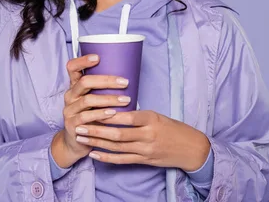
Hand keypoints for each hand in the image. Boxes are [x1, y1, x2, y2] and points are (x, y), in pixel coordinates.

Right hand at [51, 54, 130, 167]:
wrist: (75, 142)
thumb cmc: (91, 117)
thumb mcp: (94, 101)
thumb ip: (104, 90)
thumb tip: (129, 78)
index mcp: (75, 86)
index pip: (72, 67)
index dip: (82, 60)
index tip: (98, 57)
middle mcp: (70, 96)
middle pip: (84, 82)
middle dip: (106, 80)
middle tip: (125, 82)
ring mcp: (69, 110)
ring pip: (87, 100)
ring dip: (108, 99)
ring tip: (125, 100)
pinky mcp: (71, 125)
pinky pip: (86, 117)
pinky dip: (101, 114)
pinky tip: (112, 113)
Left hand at [74, 110, 210, 171]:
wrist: (190, 148)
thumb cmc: (173, 128)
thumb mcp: (157, 115)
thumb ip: (138, 115)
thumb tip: (115, 107)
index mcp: (151, 119)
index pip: (127, 116)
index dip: (108, 115)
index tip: (92, 109)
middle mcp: (148, 135)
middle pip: (117, 134)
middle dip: (96, 130)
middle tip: (78, 125)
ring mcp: (145, 150)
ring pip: (116, 147)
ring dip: (96, 142)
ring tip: (81, 137)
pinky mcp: (144, 161)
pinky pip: (121, 160)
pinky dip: (106, 158)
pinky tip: (93, 154)